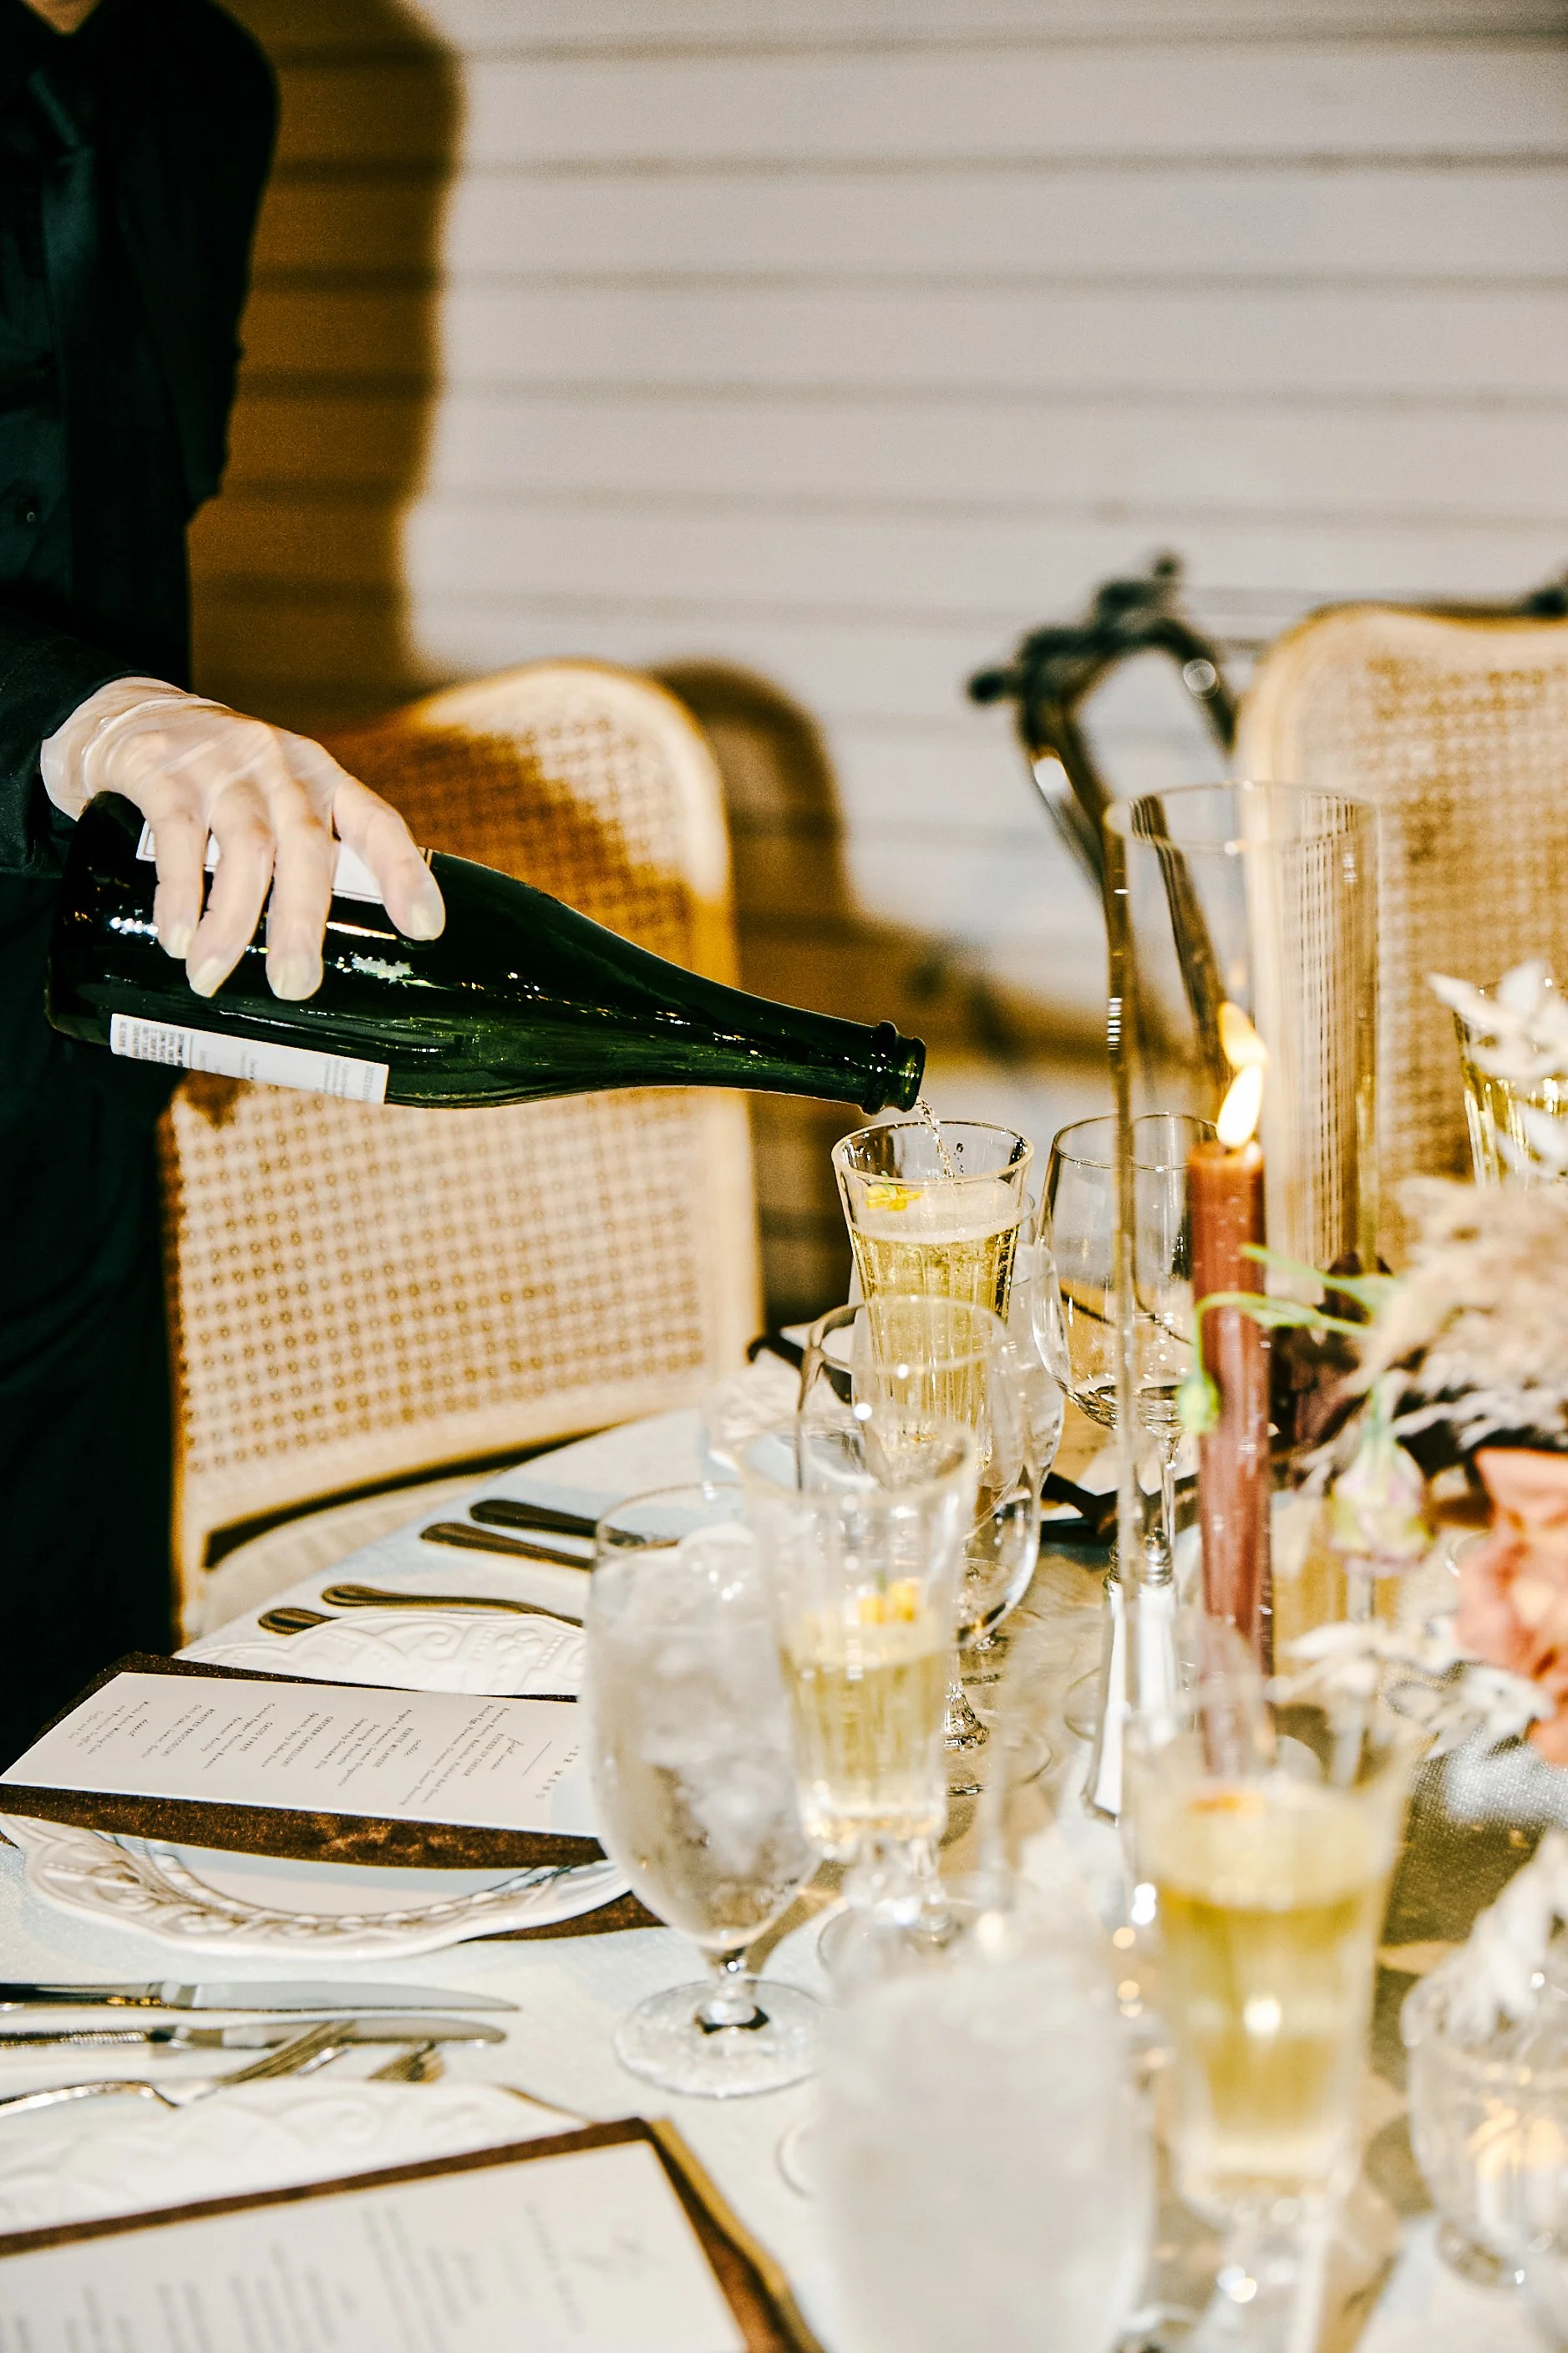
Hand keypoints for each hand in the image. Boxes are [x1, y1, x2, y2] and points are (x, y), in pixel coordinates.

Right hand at [41, 679, 445, 999]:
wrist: (132, 713)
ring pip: (245, 847)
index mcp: (323, 781)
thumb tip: (315, 956)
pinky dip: (179, 894)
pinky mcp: (166, 770)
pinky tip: (178, 937)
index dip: (404, 874)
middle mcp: (282, 769)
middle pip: (307, 847)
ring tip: (212, 976)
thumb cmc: (224, 780)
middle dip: (302, 922)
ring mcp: (225, 766)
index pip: (377, 824)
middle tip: (294, 985)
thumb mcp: (277, 802)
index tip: (424, 928)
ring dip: (232, 921)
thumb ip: (302, 859)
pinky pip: (179, 836)